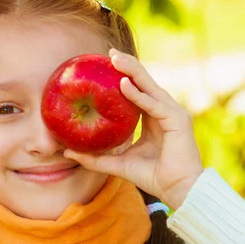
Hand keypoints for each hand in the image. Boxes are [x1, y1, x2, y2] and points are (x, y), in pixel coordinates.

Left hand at [63, 48, 203, 210]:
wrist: (177, 191)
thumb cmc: (152, 177)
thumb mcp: (117, 164)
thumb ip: (94, 158)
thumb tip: (67, 152)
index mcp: (154, 118)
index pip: (138, 91)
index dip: (124, 76)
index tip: (106, 65)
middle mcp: (164, 111)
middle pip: (144, 82)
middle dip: (127, 65)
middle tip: (109, 52)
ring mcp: (173, 113)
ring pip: (150, 86)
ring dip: (132, 71)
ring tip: (115, 59)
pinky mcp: (177, 120)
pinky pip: (153, 104)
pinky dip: (138, 95)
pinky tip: (123, 84)